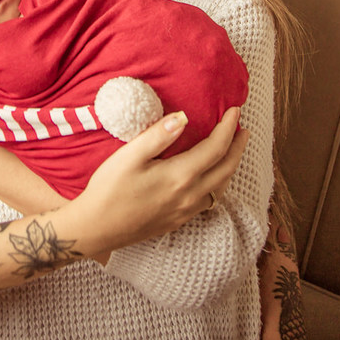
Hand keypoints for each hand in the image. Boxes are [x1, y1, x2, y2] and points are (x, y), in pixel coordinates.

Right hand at [62, 107, 248, 257]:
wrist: (96, 228)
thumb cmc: (108, 189)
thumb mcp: (129, 156)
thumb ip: (158, 136)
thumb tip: (183, 117)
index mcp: (180, 176)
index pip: (216, 148)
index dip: (228, 128)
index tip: (235, 111)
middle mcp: (189, 196)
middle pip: (226, 169)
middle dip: (238, 147)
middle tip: (243, 129)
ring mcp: (185, 211)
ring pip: (221, 187)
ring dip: (231, 166)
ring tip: (232, 150)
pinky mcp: (178, 221)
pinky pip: (210, 200)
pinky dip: (219, 184)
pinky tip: (212, 178)